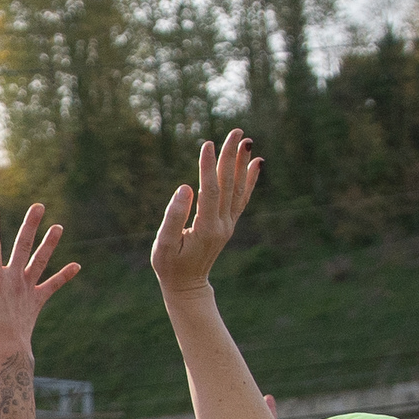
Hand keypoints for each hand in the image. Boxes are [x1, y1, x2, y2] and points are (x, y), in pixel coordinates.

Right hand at [0, 203, 79, 357]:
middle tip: (39, 206)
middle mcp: (13, 279)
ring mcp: (28, 288)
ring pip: (41, 261)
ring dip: (50, 243)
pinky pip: (53, 285)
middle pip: (23, 246)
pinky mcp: (38, 299)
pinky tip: (77, 266)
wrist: (7, 348)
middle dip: (30, 225)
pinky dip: (64, 276)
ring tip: (59, 226)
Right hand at [148, 131, 262, 294]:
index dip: (209, 168)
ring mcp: (228, 224)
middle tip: (235, 132)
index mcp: (205, 228)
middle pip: (228, 185)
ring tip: (246, 140)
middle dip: (231, 157)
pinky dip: (249, 179)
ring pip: (238, 189)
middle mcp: (222, 224)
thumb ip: (174, 217)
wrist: (188, 286)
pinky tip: (255, 162)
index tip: (208, 144)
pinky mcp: (229, 223)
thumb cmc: (170, 266)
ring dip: (242, 163)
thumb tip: (185, 187)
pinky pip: (242, 198)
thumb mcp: (164, 245)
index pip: (210, 191)